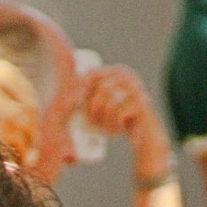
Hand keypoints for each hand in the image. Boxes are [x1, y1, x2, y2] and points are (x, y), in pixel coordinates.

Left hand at [80, 63, 173, 180]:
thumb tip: (62, 104)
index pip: (91, 74)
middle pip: (100, 89)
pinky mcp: (142, 104)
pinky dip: (114, 126)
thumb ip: (85, 98)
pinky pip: (120, 114)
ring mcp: (137, 89)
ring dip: (103, 121)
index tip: (69, 106)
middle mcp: (127, 76)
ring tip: (105, 130)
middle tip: (91, 124)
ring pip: (109, 103)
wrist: (143, 134)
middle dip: (91, 110)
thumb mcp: (101, 105)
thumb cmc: (117, 119)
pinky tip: (118, 131)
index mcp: (115, 71)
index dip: (78, 88)